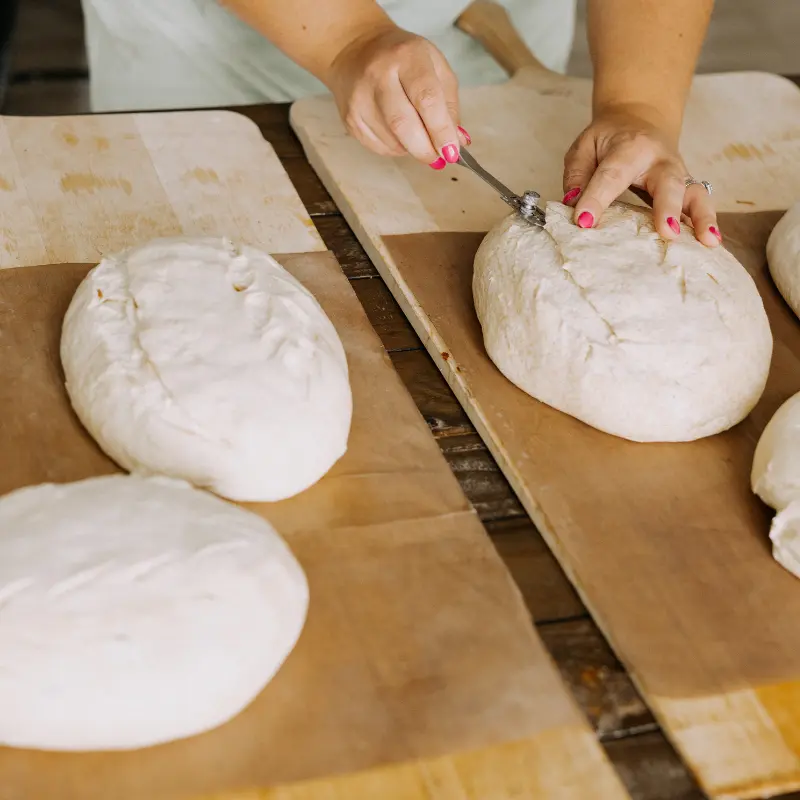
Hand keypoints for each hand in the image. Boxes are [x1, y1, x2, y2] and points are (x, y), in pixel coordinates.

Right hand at [325, 25, 468, 166]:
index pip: (427, 99)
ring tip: (418, 138)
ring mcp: (360, 98)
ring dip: (411, 149)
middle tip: (439, 158)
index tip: (452, 152)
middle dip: (425, 149)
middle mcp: (379, 75)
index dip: (441, 131)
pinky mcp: (350, 118)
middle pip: (403, 125)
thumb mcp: (436, 68)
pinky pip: (378, 147)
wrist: (357, 51)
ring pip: (391, 141)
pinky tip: (399, 136)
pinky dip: (395, 149)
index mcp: (407, 57)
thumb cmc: (404, 60)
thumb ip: (450, 105)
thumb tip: (458, 142)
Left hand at [562, 104, 719, 247]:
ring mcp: (677, 174)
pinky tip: (711, 243)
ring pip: (695, 193)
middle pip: (668, 183)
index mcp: (630, 147)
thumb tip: (573, 205)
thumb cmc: (609, 139)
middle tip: (668, 233)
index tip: (584, 222)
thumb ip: (577, 175)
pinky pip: (699, 204)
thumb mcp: (585, 147)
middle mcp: (660, 160)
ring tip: (707, 241)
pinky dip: (706, 223)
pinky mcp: (685, 188)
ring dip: (702, 218)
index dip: (597, 199)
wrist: (639, 118)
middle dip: (668, 208)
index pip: (612, 175)